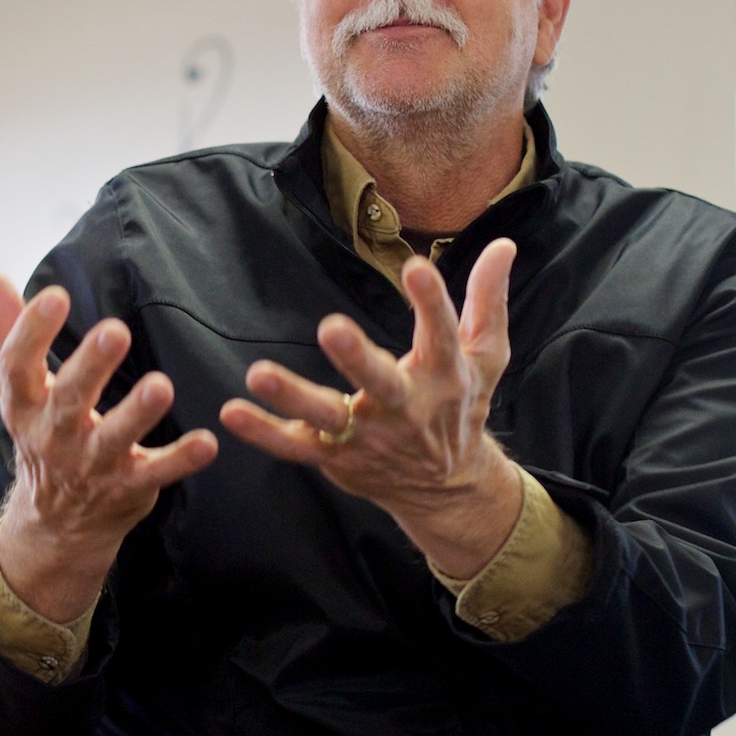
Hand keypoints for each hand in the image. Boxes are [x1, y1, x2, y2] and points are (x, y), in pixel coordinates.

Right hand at [0, 271, 216, 622]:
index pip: (19, 365)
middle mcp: (54, 435)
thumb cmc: (42, 432)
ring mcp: (91, 464)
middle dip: (92, 367)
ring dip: (137, 414)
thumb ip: (8, 329)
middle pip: (70, 399)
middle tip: (117, 331)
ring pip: (113, 439)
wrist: (54, 522)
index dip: (33, 331)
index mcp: (24, 404)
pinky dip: (180, 460)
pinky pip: (155, 473)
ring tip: (162, 386)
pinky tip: (207, 442)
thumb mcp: (19, 387)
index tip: (56, 295)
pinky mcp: (127, 486)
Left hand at [219, 239, 523, 579]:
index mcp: (444, 377)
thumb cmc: (461, 407)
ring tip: (257, 374)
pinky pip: (295, 447)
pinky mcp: (336, 457)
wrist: (448, 489)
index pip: (442, 334)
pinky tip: (232, 412)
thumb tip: (504, 245)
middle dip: (357, 358)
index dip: (432, 301)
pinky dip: (264, 433)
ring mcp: (367, 437)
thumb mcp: (487, 356)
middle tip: (332, 328)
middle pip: (381, 383)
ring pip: (327, 418)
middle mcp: (406, 410)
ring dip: (293, 397)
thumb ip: (488, 299)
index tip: (416, 266)